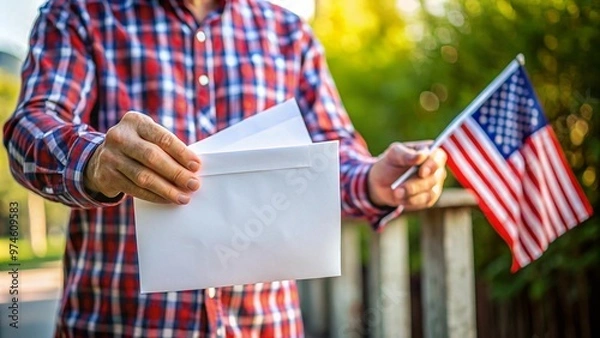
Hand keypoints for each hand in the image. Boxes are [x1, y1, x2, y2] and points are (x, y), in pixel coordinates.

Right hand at [84, 111, 200, 203]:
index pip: (162, 138)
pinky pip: (135, 189)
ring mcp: (110, 156)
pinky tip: (168, 199)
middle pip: (152, 157)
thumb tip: (191, 168)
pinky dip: (155, 196)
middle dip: (176, 173)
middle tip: (193, 184)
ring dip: (167, 189)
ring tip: (183, 197)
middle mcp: (119, 136)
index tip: (196, 165)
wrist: (102, 157)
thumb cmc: (138, 146)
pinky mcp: (107, 176)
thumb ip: (166, 148)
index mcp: (135, 122)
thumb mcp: (148, 137)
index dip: (181, 153)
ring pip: (143, 176)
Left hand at [368, 141, 446, 210]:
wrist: (382, 181)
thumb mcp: (393, 154)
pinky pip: (424, 201)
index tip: (422, 172)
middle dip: (416, 184)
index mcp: (430, 152)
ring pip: (430, 192)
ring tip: (396, 193)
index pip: (438, 157)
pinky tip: (401, 198)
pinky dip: (411, 200)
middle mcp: (436, 168)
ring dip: (411, 193)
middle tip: (399, 188)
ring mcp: (435, 184)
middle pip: (434, 177)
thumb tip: (421, 156)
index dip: (432, 165)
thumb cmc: (391, 163)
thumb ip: (405, 154)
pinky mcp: (429, 197)